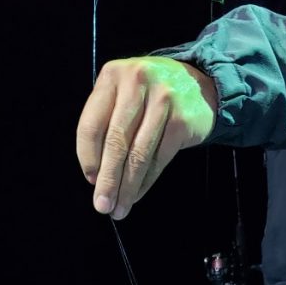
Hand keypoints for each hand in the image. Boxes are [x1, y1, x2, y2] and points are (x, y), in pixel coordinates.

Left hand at [76, 56, 216, 219]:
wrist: (197, 84)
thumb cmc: (148, 95)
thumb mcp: (121, 96)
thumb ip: (105, 124)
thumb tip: (96, 176)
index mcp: (112, 76)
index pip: (91, 124)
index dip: (88, 157)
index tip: (90, 180)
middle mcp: (137, 83)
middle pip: (116, 142)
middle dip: (108, 180)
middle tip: (102, 206)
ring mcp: (163, 100)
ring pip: (139, 155)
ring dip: (127, 187)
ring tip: (119, 208)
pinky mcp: (182, 121)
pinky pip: (159, 159)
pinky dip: (146, 182)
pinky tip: (138, 194)